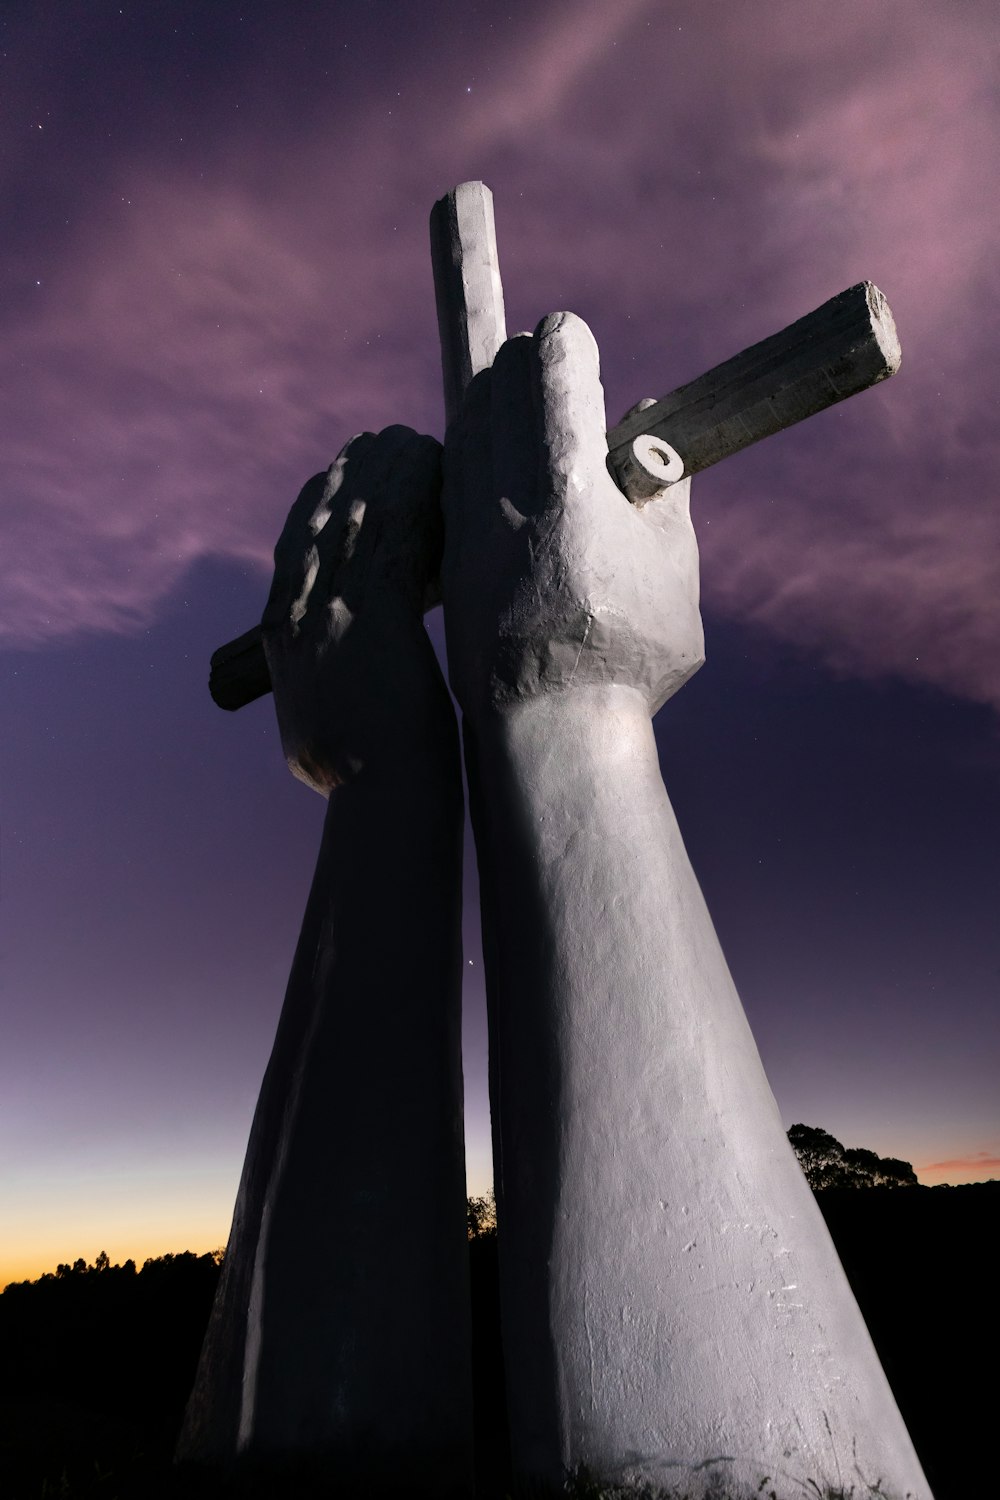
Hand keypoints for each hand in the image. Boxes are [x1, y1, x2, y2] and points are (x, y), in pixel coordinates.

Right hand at [261, 425, 447, 793]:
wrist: (379, 802)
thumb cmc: (368, 784)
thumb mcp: (322, 737)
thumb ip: (323, 699)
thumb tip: (327, 701)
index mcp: (283, 641)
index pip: (291, 549)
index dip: (318, 504)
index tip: (342, 476)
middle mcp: (295, 616)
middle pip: (316, 519)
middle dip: (350, 474)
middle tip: (381, 442)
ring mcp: (328, 612)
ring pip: (353, 516)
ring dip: (383, 471)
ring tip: (411, 440)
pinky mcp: (371, 612)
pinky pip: (390, 530)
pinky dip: (409, 490)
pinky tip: (429, 462)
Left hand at [441, 312, 703, 719]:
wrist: (549, 732)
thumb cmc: (628, 658)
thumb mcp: (670, 567)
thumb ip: (662, 492)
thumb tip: (647, 429)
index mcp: (569, 486)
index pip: (556, 374)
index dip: (566, 345)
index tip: (570, 333)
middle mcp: (506, 495)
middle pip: (500, 390)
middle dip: (523, 363)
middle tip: (541, 353)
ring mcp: (467, 527)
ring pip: (465, 430)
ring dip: (489, 402)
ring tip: (514, 395)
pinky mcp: (447, 559)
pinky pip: (449, 478)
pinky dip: (467, 451)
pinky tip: (484, 456)